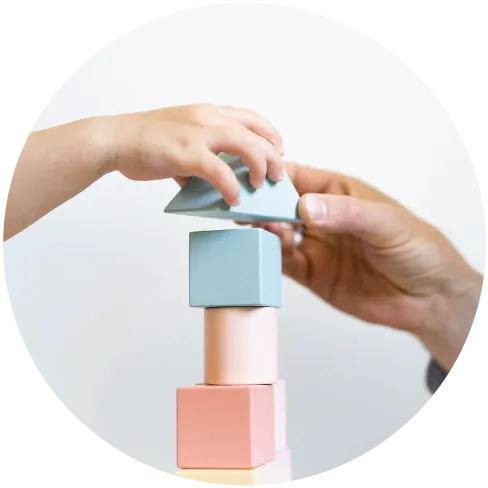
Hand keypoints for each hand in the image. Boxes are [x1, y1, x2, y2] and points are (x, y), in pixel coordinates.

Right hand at [104, 104, 284, 205]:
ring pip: (245, 145)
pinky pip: (219, 171)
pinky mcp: (186, 153)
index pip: (250, 117)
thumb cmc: (145, 141)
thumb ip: (200, 157)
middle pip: (255, 132)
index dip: (270, 133)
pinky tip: (234, 199)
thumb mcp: (180, 139)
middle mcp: (207, 118)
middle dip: (272, 155)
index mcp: (207, 112)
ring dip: (259, 166)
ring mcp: (197, 134)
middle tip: (277, 175)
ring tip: (259, 185)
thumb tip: (211, 182)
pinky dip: (231, 186)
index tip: (278, 150)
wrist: (115, 139)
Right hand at [248, 162, 482, 371]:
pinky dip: (268, 258)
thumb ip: (345, 214)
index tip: (250, 178)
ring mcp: (314, 246)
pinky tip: (261, 253)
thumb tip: (304, 207)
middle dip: (259, 205)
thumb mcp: (385, 223)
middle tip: (242, 208)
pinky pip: (282, 263)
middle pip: (278, 205)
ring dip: (262, 231)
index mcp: (337, 193)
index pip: (296, 177)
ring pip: (275, 233)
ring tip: (254, 231)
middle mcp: (320, 217)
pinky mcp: (311, 274)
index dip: (271, 176)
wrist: (428, 298)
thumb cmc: (416, 248)